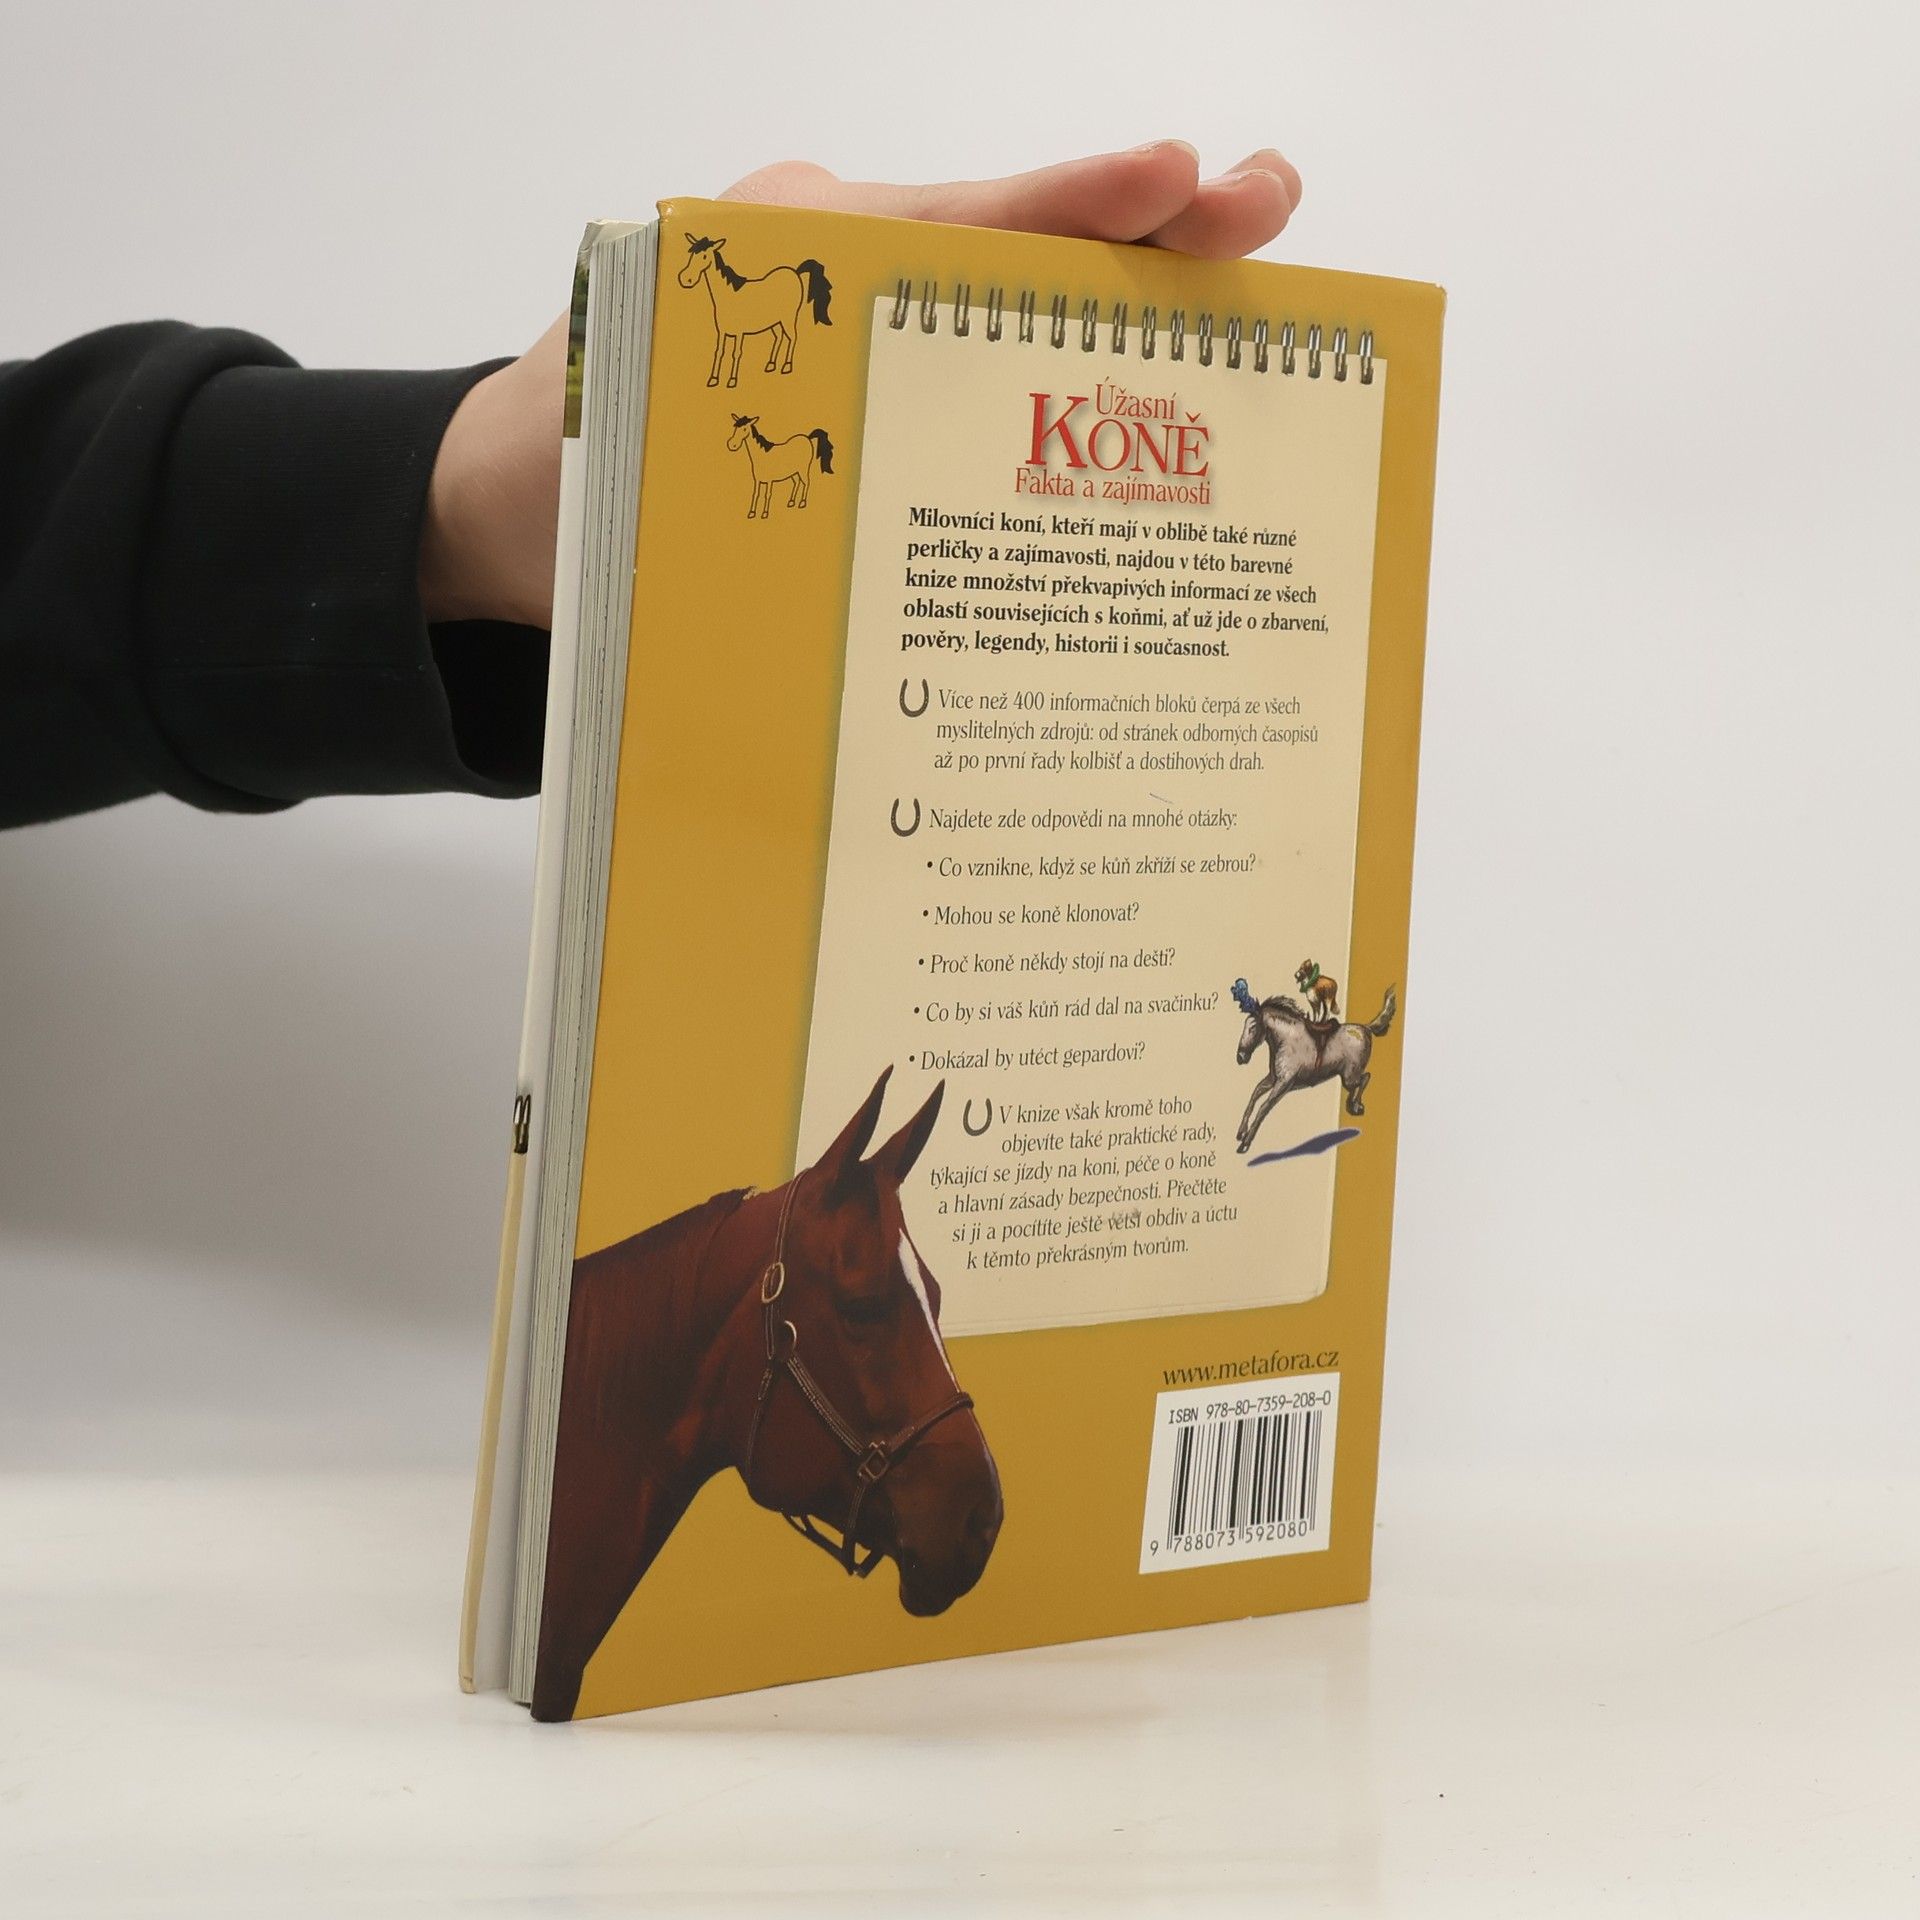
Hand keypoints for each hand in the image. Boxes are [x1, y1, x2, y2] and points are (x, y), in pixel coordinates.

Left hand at [420, 145, 1302, 628]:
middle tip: (1262, 206)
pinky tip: (1154, 406)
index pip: (943, 231)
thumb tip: (868, 532)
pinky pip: (980, 372)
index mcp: (778, 267)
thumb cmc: (556, 480)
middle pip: (1010, 246)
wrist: (497, 506)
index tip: (1167, 184)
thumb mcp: (628, 465)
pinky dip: (1066, 386)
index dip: (1061, 212)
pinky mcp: (872, 385)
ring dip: (1125, 304)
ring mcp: (863, 323)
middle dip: (1139, 227)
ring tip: (1248, 276)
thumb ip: (734, 465)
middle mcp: (838, 270)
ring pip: (1012, 307)